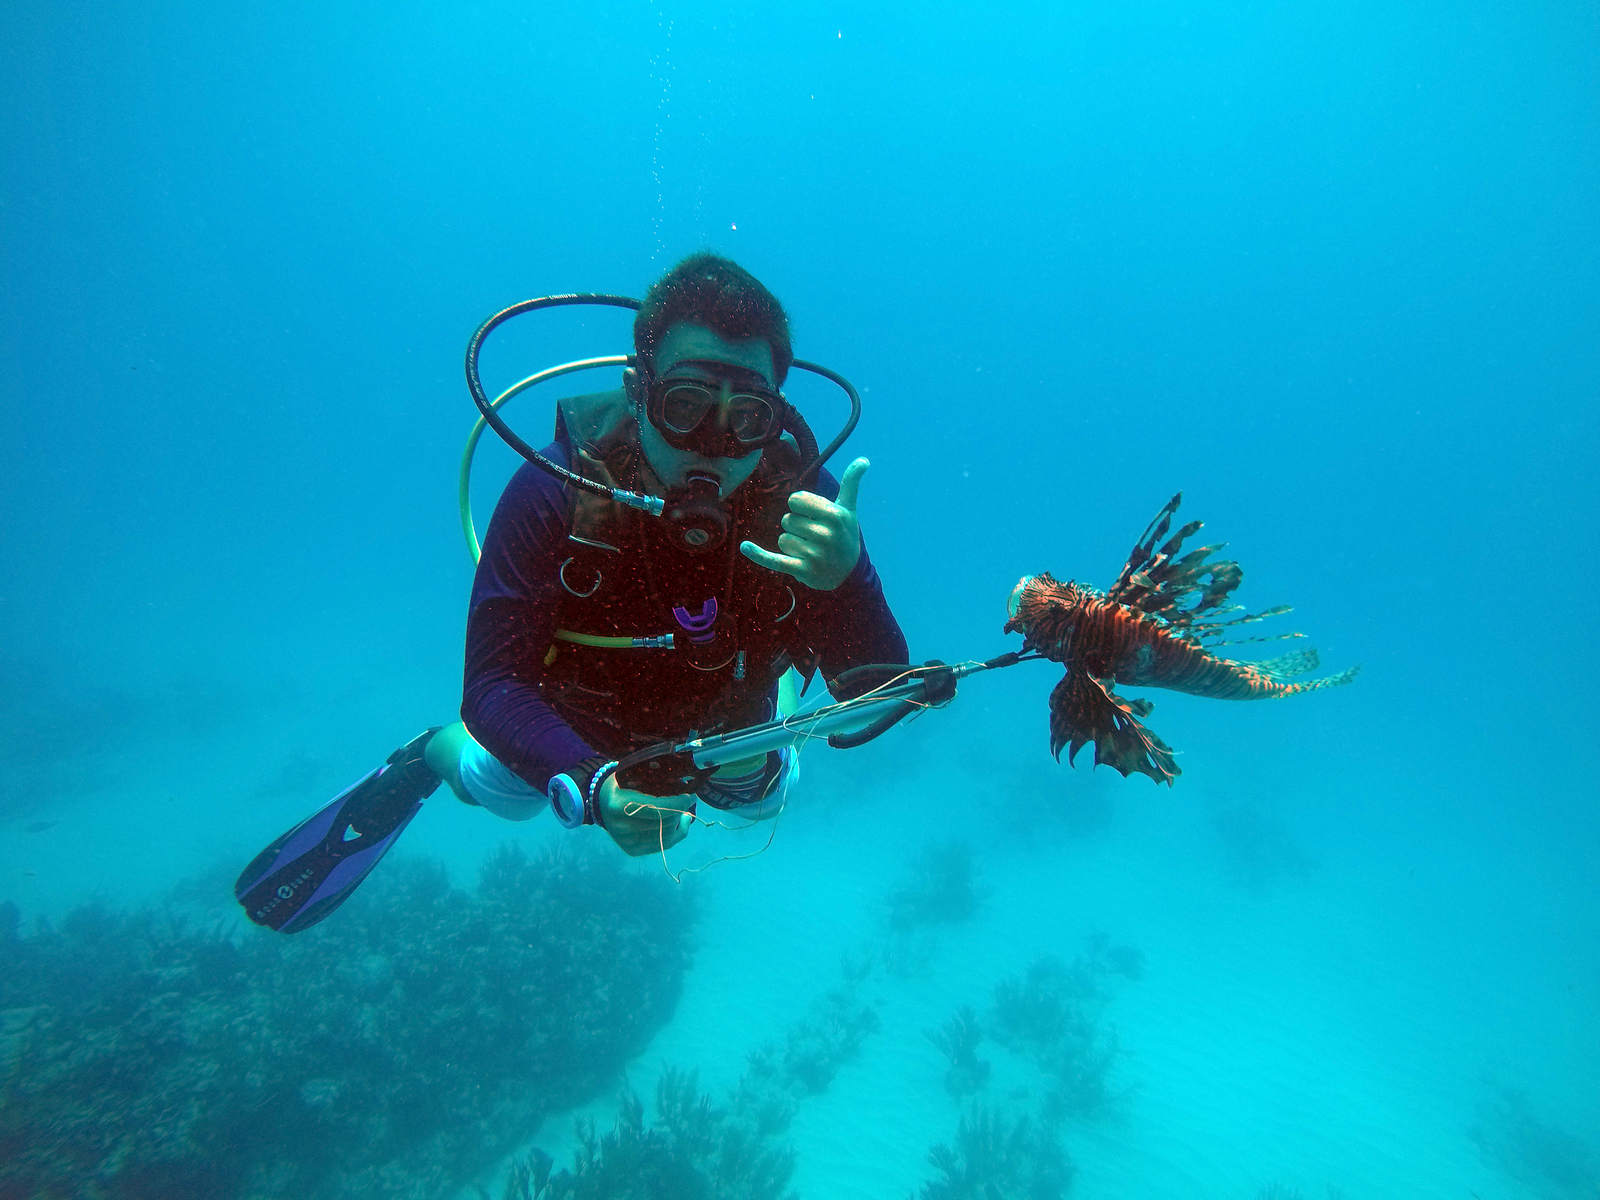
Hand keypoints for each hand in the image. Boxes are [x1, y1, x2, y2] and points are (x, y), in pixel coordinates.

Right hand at [596, 774, 692, 856]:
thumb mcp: (634, 776)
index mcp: (619, 804)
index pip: (657, 808)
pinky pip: (663, 845)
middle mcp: (622, 827)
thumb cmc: (621, 784)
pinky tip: (679, 822)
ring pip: (666, 837)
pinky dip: (676, 834)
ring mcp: (626, 842)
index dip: (677, 803)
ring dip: (678, 823)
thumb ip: (656, 783)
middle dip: (679, 811)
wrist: (601, 802)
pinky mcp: (632, 850)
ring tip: (682, 811)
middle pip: (663, 823)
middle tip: (684, 801)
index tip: (689, 796)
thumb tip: (684, 789)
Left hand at [740, 456, 867, 591]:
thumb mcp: (849, 509)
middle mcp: (825, 535)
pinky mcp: (802, 571)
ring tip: (809, 549)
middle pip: (787, 520)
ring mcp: (814, 554)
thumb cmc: (845, 535)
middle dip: (796, 527)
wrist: (849, 573)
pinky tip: (745, 547)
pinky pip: (774, 559)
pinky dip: (759, 554)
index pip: (796, 500)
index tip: (812, 514)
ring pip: (782, 539)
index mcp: (835, 515)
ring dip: (791, 544)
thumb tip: (864, 460)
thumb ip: (851, 484)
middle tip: (813, 536)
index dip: (800, 506)